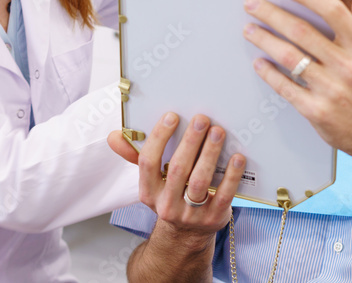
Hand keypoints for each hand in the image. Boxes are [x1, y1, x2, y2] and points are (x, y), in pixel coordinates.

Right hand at [108, 113, 243, 236]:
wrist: (185, 235)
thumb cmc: (169, 195)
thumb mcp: (151, 181)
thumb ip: (135, 155)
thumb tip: (114, 136)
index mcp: (148, 192)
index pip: (148, 162)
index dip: (159, 138)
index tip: (172, 116)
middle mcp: (167, 205)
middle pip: (178, 169)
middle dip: (190, 141)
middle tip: (202, 118)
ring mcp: (191, 214)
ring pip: (200, 181)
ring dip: (210, 154)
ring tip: (218, 131)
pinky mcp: (213, 219)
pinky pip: (223, 194)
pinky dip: (231, 174)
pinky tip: (237, 157)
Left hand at [242, 0, 351, 166]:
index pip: (333, 11)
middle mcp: (348, 67)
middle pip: (302, 32)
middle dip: (272, 14)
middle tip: (252, 4)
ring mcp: (332, 90)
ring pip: (289, 57)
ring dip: (265, 40)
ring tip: (249, 29)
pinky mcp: (316, 111)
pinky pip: (285, 87)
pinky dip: (269, 73)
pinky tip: (258, 62)